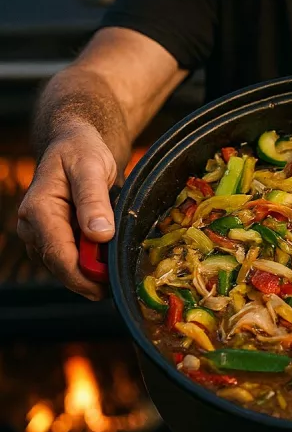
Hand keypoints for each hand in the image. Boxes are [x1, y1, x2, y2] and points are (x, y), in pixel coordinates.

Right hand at [17, 125, 117, 300]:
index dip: (82, 276)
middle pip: (60, 265)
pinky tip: (105, 257)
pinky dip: (87, 262)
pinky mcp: (50, 239)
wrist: (73, 144)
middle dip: (89, 277)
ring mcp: (39, 235)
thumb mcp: (91, 167)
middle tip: (118, 280)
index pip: (58, 254)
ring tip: (115, 266)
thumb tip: (99, 234)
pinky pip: (68, 260)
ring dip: (89, 271)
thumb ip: (93, 199)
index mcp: (38, 209)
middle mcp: (32, 226)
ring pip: (64, 267)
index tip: (105, 286)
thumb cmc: (81, 151)